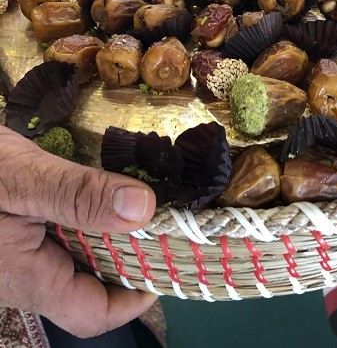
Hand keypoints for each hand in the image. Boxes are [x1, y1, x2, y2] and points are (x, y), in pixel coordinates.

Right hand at [0, 126, 156, 337]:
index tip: (167, 263)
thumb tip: (143, 210)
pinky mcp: (13, 234)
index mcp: (26, 277)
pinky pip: (58, 236)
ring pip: (75, 258)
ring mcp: (16, 255)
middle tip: (163, 221)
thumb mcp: (21, 178)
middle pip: (89, 284)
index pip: (91, 314)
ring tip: (140, 204)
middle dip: (128, 258)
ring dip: (108, 235)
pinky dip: (85, 219)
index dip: (134, 298)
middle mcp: (23, 276)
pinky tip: (97, 193)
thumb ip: (78, 195)